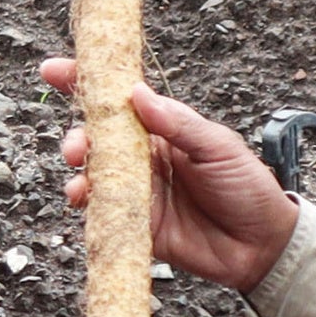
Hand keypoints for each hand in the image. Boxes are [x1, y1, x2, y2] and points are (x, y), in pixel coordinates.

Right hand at [38, 63, 301, 292]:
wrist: (261, 246)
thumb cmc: (248, 188)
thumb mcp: (219, 147)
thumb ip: (178, 123)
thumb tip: (138, 94)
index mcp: (166, 128)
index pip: (121, 100)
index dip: (88, 83)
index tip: (54, 70)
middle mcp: (146, 156)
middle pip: (98, 138)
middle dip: (78, 135)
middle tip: (77, 144)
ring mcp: (139, 190)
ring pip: (95, 173)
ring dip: (80, 169)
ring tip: (81, 172)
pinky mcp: (136, 223)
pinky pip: (103, 210)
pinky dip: (88, 203)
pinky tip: (85, 198)